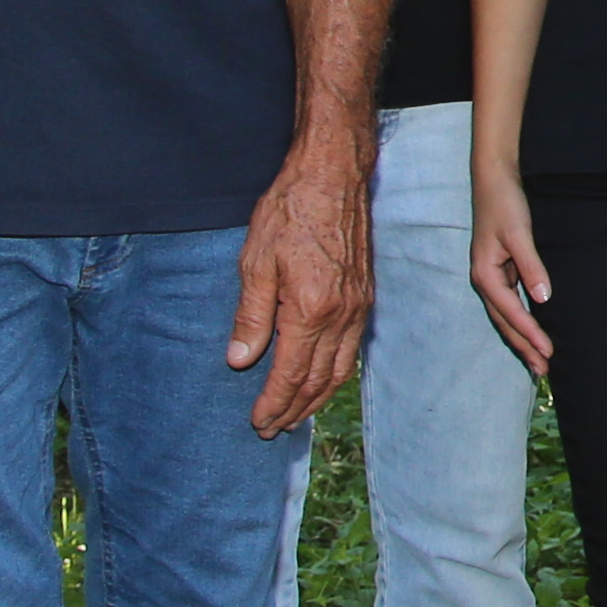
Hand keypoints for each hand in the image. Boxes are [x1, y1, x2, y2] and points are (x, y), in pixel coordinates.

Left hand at [229, 144, 371, 438]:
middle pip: (318, 381)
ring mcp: (358, 308)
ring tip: (294, 415)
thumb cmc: (291, 211)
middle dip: (293, 410)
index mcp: (310, 310)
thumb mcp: (256, 261)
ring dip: (316, 399)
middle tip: (271, 429)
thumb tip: (240, 359)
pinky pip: (352, 351)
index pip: (290, 374)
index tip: (258, 423)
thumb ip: (251, 315)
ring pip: (340, 371)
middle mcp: (341, 316)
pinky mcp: (365, 298)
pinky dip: (334, 375)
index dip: (273, 403)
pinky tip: (320, 379)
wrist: (333, 176)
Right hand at [472, 161, 555, 370]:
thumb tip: (543, 298)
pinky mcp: (501, 270)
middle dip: (524, 347)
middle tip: (544, 371)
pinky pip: (512, 303)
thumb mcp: (518, 233)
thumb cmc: (505, 203)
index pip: (511, 312)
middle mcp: (485, 280)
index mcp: (485, 275)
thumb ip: (531, 265)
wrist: (495, 179)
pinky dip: (522, 320)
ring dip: (522, 338)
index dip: (530, 334)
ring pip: (507, 316)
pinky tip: (534, 330)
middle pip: (505, 322)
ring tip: (539, 361)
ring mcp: (492, 276)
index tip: (548, 352)